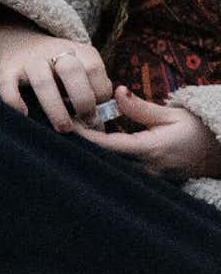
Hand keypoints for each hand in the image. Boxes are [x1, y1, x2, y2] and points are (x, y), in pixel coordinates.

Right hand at [0, 21, 112, 131]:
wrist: (20, 43)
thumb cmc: (58, 69)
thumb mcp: (82, 68)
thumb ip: (93, 89)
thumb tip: (100, 125)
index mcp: (79, 51)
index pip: (95, 69)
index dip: (100, 93)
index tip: (98, 112)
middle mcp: (55, 52)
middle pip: (71, 72)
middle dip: (82, 100)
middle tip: (86, 121)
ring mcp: (30, 61)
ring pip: (42, 82)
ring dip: (56, 109)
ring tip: (63, 129)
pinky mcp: (7, 70)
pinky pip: (7, 86)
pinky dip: (15, 102)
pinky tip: (25, 115)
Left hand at [73, 85, 220, 179]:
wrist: (220, 153)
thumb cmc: (199, 130)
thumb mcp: (172, 114)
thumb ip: (140, 107)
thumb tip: (117, 92)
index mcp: (150, 150)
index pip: (107, 146)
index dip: (84, 137)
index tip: (67, 125)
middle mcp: (145, 169)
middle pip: (103, 161)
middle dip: (84, 147)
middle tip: (67, 128)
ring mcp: (146, 179)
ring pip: (110, 168)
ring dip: (94, 154)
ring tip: (79, 135)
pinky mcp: (147, 181)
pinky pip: (120, 172)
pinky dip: (107, 160)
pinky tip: (97, 149)